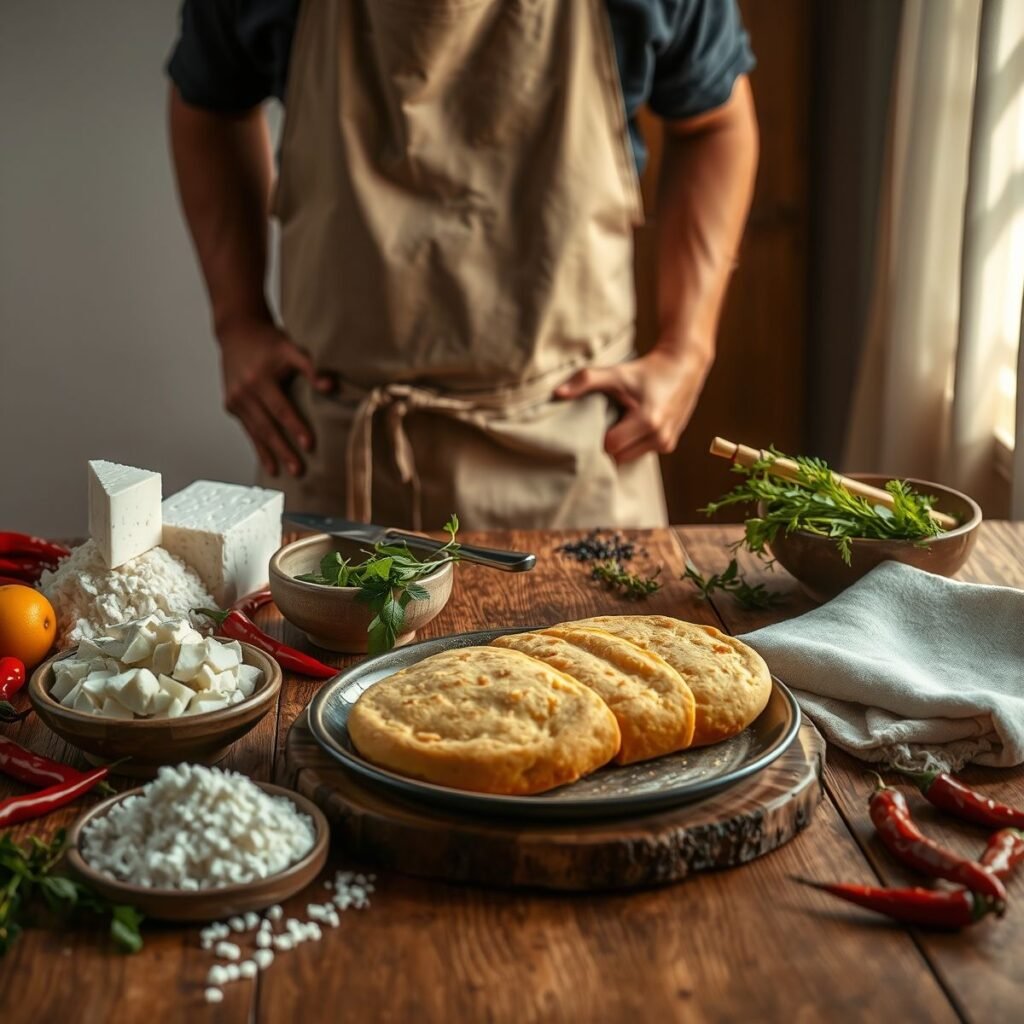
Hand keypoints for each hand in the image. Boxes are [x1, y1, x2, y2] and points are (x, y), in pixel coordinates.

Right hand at [219, 320, 335, 476]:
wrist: (237, 332)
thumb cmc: (269, 342)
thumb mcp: (290, 348)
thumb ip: (311, 367)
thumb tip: (331, 387)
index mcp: (259, 378)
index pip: (281, 408)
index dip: (295, 427)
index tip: (309, 444)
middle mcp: (244, 391)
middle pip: (267, 426)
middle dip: (283, 450)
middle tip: (298, 469)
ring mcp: (235, 400)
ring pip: (255, 433)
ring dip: (270, 454)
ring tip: (282, 472)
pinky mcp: (231, 406)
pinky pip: (248, 430)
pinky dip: (258, 447)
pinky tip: (269, 463)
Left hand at [554, 347, 711, 462]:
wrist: (683, 366)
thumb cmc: (646, 370)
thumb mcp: (616, 373)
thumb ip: (586, 380)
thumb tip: (557, 393)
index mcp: (647, 421)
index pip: (610, 445)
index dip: (600, 435)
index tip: (597, 421)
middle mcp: (660, 436)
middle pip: (618, 456)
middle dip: (610, 442)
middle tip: (608, 421)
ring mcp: (666, 443)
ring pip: (629, 458)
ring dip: (622, 445)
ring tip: (622, 422)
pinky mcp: (670, 445)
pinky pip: (641, 453)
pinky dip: (634, 444)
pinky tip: (634, 426)